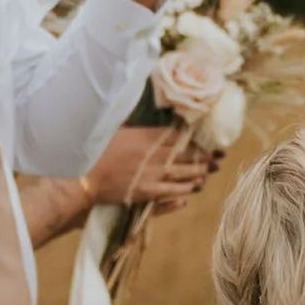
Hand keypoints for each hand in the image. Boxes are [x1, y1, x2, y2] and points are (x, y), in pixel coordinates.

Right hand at [83, 123, 212, 211]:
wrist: (84, 178)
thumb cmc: (94, 152)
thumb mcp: (113, 131)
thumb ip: (129, 123)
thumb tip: (136, 112)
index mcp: (144, 136)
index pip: (176, 135)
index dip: (194, 137)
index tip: (207, 138)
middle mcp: (152, 154)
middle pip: (185, 153)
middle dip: (204, 154)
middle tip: (219, 155)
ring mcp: (151, 173)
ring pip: (183, 171)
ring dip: (200, 170)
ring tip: (212, 170)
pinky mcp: (147, 191)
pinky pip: (172, 189)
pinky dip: (186, 188)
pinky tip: (196, 186)